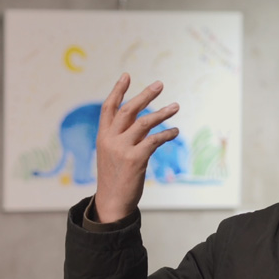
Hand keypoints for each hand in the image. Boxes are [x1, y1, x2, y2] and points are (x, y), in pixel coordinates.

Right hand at [93, 73, 180, 221]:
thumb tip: (145, 122)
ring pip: (144, 123)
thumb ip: (123, 137)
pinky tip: (175, 132)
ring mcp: (122, 149)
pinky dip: (167, 134)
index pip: (109, 108)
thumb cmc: (115, 179)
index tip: (126, 75)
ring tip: (176, 106)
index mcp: (103, 136)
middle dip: (144, 95)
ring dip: (162, 113)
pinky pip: (154, 140)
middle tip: (160, 84)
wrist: (111, 203)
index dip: (118, 90)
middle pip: (128, 110)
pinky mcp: (135, 159)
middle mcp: (110, 139)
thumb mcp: (112, 155)